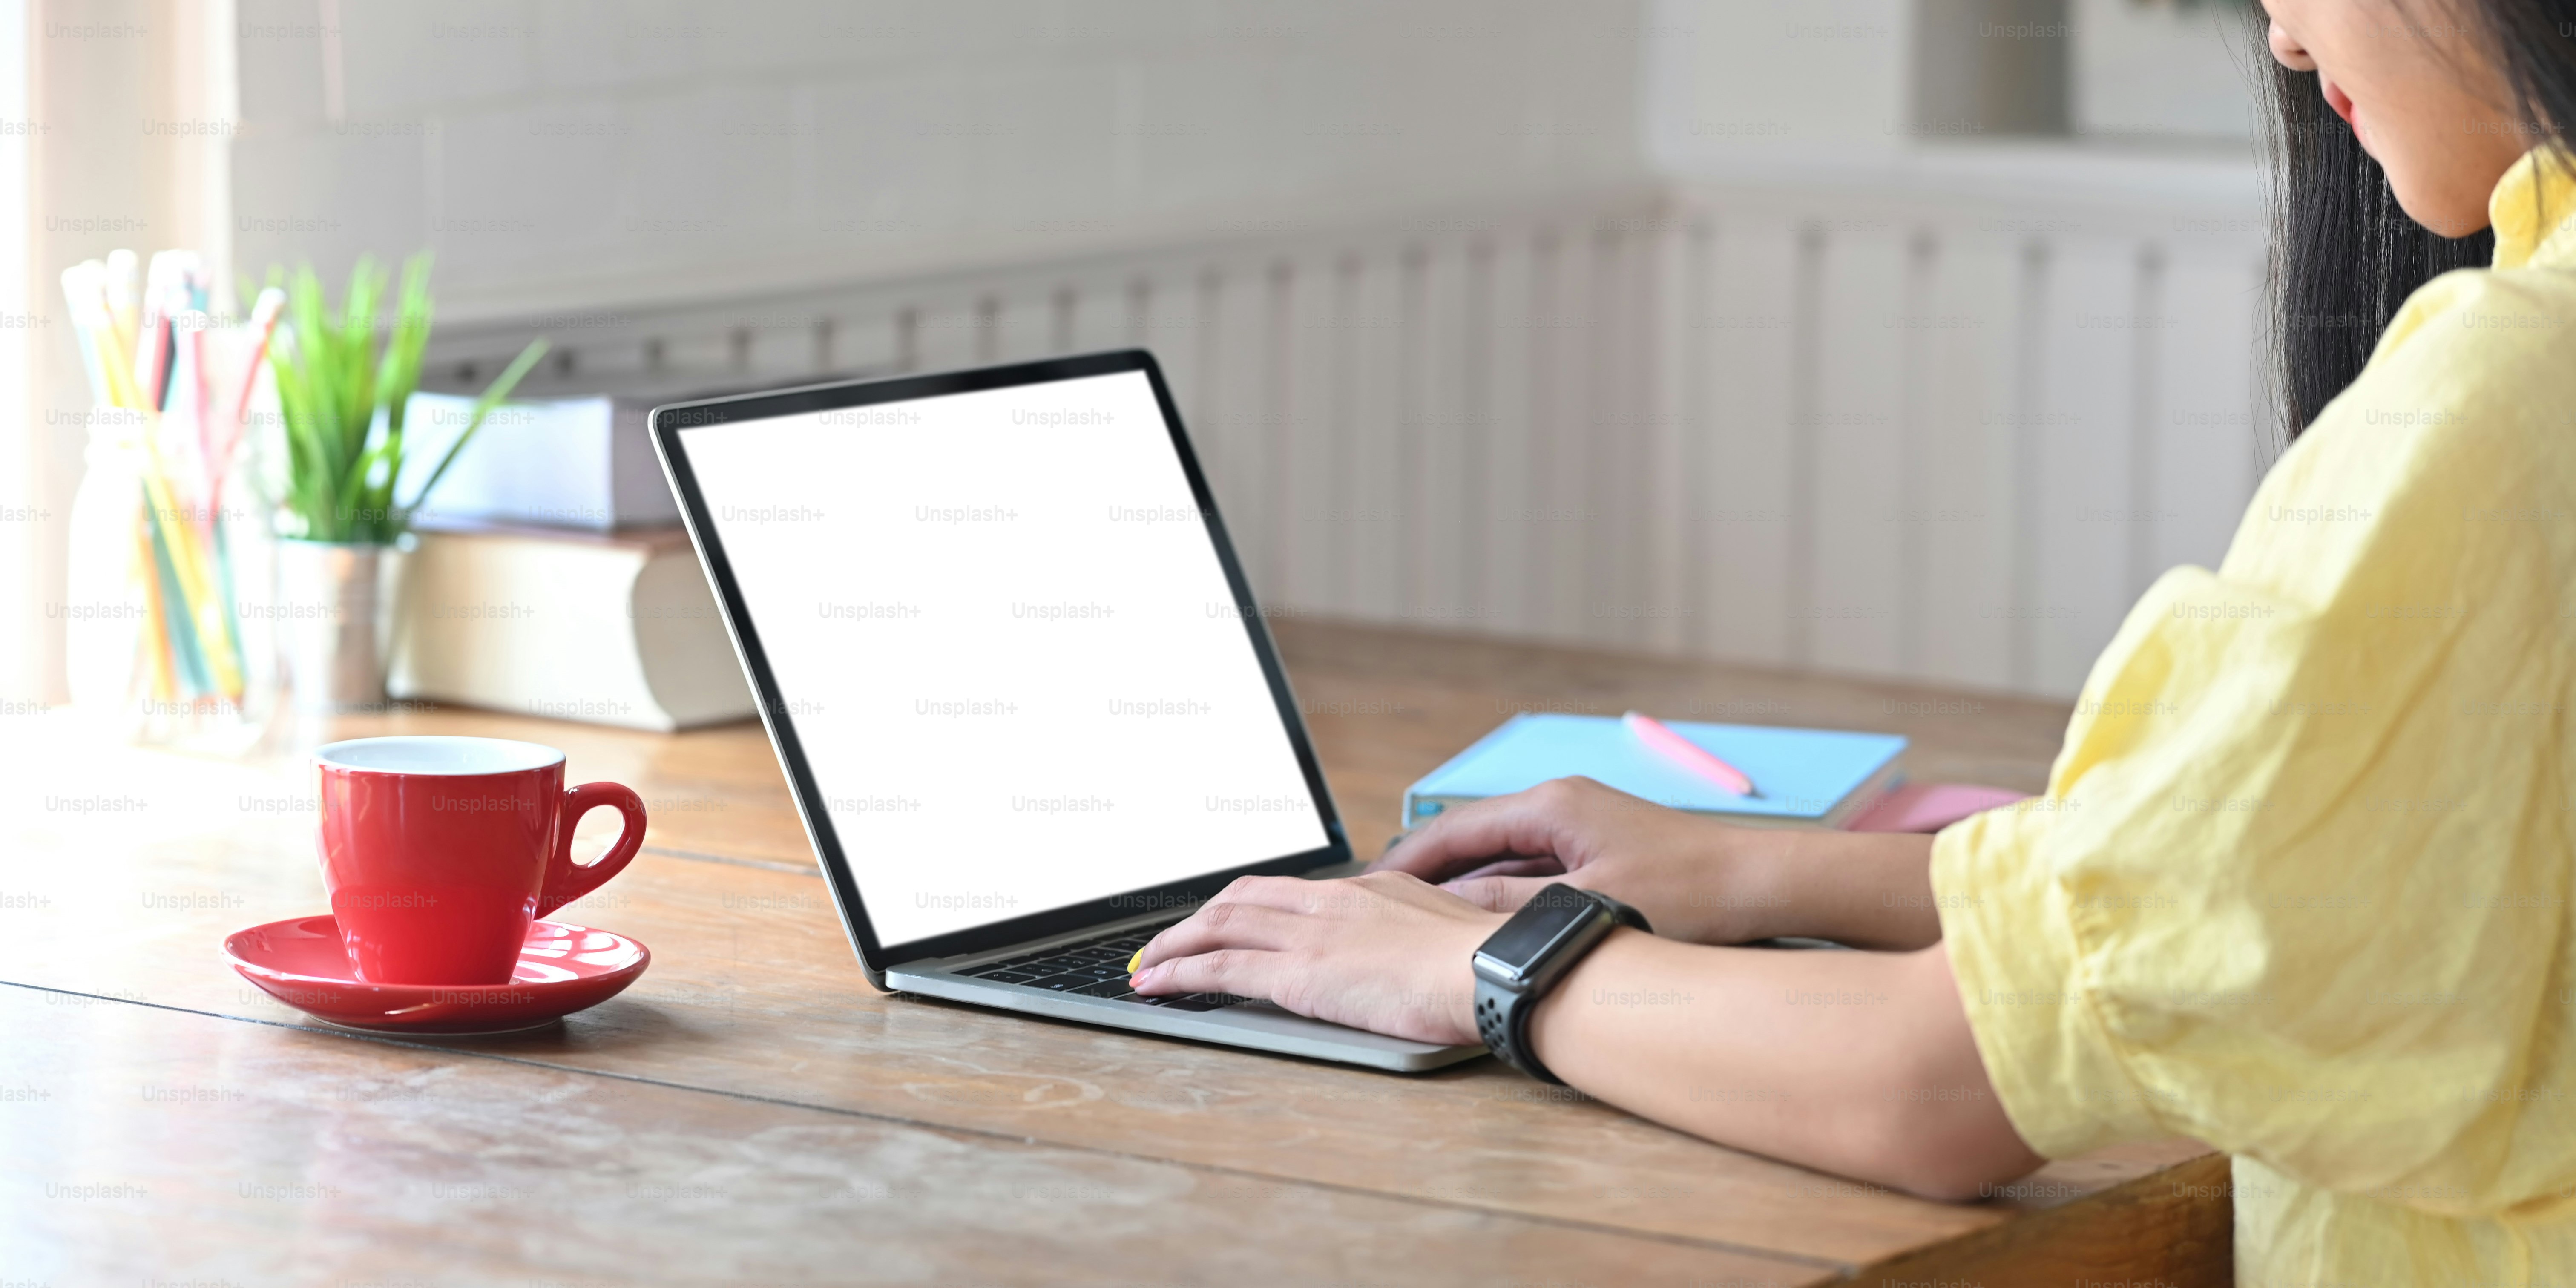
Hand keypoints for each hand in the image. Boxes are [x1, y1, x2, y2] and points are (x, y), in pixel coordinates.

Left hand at [1129, 872, 1502, 1045]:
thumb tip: (1411, 952)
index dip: (1246, 905)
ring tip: (1146, 966)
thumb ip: (1415, 935)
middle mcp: (1333, 901)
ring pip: (1220, 926)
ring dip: (1174, 946)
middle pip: (1242, 899)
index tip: (1224, 921)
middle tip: (1167, 943)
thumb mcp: (1446, 932)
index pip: (1290, 891)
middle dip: (1197, 920)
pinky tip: (1159, 984)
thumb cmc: (1488, 963)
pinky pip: (1222, 967)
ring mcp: (1313, 934)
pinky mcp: (1301, 973)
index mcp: (1371, 888)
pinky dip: (1181, 972)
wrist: (1495, 968)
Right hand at [1370, 776, 1783, 943]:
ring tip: (1420, 916)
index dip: (1409, 858)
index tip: (1369, 885)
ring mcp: (1583, 823)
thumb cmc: (1688, 895)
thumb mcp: (1585, 906)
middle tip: (1381, 904)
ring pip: (1502, 852)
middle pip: (1474, 836)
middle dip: (1428, 870)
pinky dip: (1501, 888)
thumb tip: (1444, 905)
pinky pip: (1532, 864)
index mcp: (1553, 805)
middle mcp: (1563, 804)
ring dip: (1465, 882)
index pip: (1457, 827)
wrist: (1760, 885)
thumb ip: (1508, 904)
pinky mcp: (1601, 847)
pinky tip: (1483, 918)